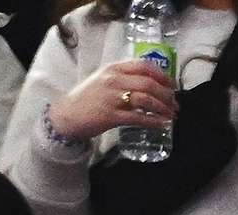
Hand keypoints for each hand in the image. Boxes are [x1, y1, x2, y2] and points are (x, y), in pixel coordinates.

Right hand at [46, 58, 176, 142]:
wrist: (63, 116)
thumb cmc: (84, 99)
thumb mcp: (101, 79)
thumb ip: (122, 76)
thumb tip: (148, 82)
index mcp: (113, 69)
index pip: (144, 66)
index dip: (162, 75)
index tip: (172, 84)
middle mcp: (113, 81)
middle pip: (149, 84)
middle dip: (166, 94)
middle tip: (174, 103)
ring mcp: (111, 98)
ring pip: (145, 100)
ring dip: (162, 108)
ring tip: (170, 114)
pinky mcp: (110, 116)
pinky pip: (137, 117)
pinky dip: (152, 121)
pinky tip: (160, 124)